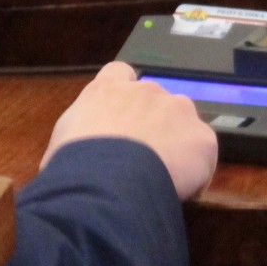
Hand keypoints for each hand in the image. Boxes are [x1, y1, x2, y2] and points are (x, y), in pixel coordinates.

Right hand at [44, 61, 218, 199]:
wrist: (105, 180)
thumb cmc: (74, 164)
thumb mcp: (63, 142)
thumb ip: (81, 134)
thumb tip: (83, 152)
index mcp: (107, 89)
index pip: (119, 73)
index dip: (124, 94)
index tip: (124, 116)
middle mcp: (146, 91)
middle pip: (158, 101)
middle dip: (154, 124)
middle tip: (143, 158)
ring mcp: (178, 110)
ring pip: (185, 124)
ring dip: (178, 144)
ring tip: (164, 176)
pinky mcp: (202, 138)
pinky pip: (203, 154)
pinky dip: (196, 172)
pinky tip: (181, 191)